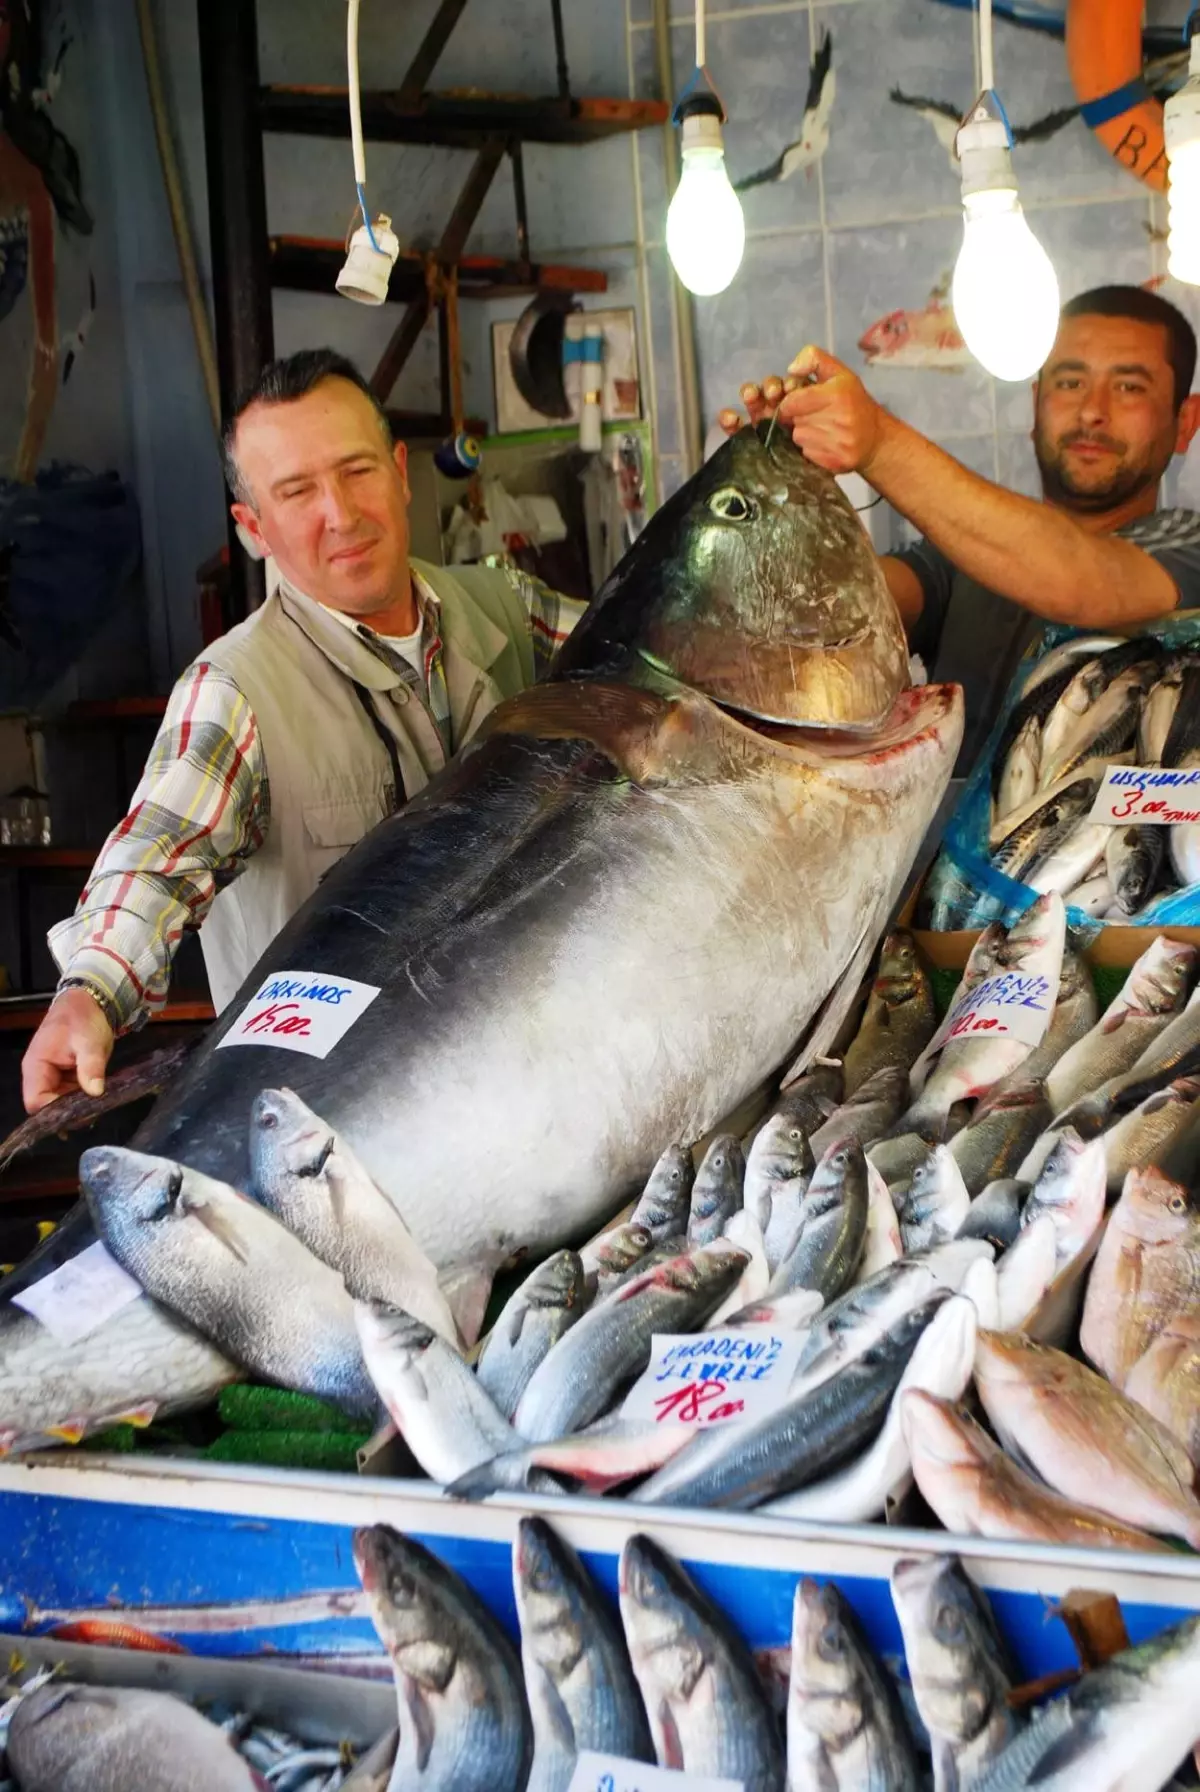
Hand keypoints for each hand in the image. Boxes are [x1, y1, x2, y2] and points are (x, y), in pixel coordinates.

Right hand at [22, 988, 114, 1113]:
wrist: (89, 1002)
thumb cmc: (84, 1019)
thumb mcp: (90, 1042)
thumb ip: (91, 1067)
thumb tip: (95, 1092)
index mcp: (36, 1066)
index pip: (36, 1102)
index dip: (55, 1112)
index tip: (80, 1114)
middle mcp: (40, 1076)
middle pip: (48, 1107)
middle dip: (70, 1112)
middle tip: (95, 1113)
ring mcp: (53, 1077)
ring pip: (61, 1104)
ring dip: (78, 1107)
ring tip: (100, 1107)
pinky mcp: (65, 1077)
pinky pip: (71, 1095)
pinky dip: (83, 1099)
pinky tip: (98, 1100)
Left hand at [719, 346, 885, 476]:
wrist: (876, 438)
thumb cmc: (853, 401)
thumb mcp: (838, 372)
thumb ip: (813, 358)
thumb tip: (791, 369)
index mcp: (838, 394)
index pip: (793, 401)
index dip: (791, 402)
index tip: (798, 403)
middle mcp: (840, 419)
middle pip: (795, 420)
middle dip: (799, 417)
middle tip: (815, 416)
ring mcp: (839, 443)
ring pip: (799, 438)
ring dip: (805, 433)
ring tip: (822, 429)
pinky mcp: (837, 462)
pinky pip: (807, 454)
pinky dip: (812, 449)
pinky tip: (825, 443)